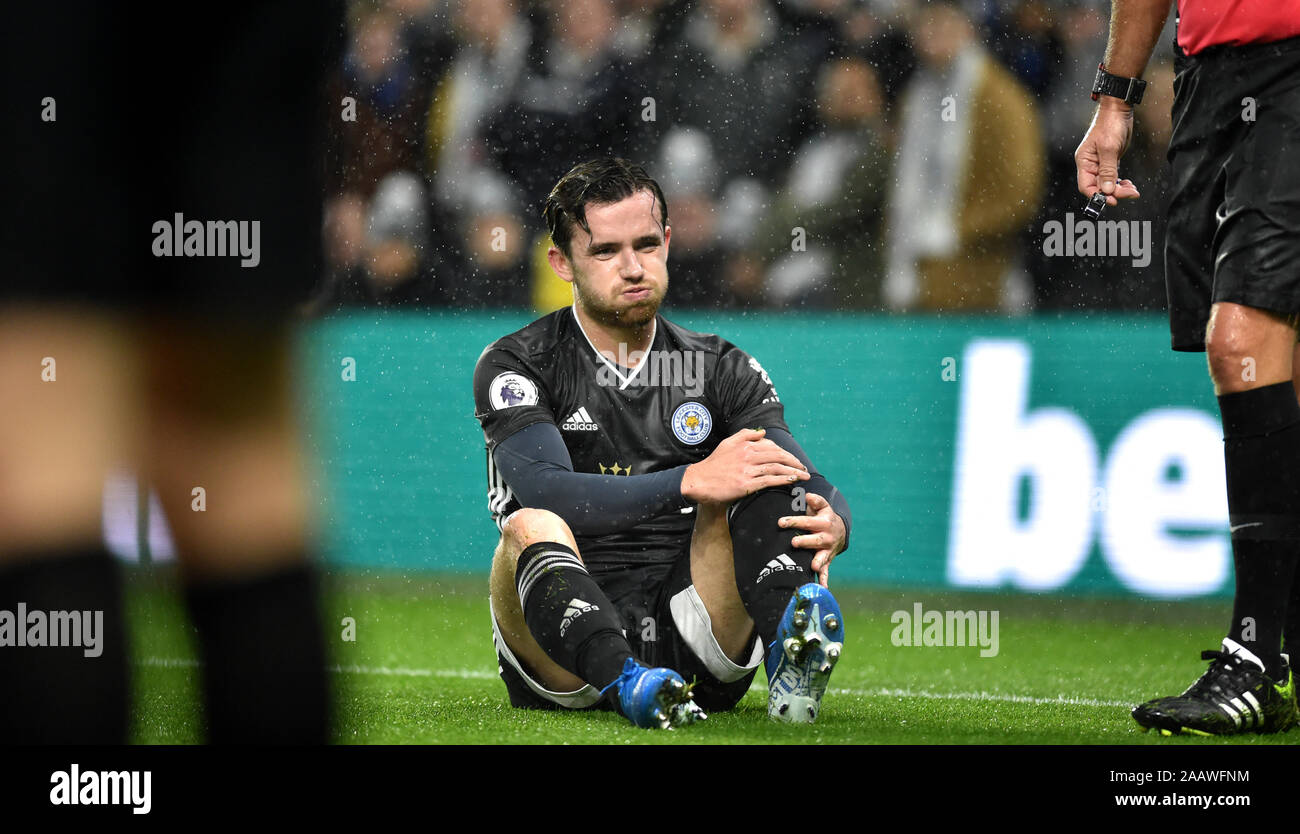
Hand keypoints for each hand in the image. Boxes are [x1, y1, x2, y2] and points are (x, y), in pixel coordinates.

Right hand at [681, 428, 808, 503]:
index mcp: (745, 445)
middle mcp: (747, 455)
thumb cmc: (713, 464)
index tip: (793, 460)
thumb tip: (762, 432)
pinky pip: (770, 480)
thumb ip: (745, 435)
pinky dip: (784, 480)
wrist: (698, 480)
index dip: (785, 453)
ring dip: (794, 471)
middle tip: (803, 468)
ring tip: (804, 476)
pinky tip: (793, 481)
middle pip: (778, 455)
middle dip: (794, 462)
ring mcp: (747, 470)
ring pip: (776, 467)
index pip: (771, 446)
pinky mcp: (746, 484)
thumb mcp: (727, 443)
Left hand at [779, 492, 845, 587]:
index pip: (808, 521)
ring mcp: (828, 549)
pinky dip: (824, 579)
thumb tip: (807, 495)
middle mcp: (827, 536)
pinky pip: (826, 570)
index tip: (780, 522)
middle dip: (805, 541)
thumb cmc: (822, 517)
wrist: (839, 531)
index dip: (795, 521)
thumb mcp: (821, 507)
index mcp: (824, 522)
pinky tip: (822, 588)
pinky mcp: (827, 560)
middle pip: (816, 539)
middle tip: (793, 542)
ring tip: (813, 565)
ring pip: (822, 556)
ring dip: (818, 561)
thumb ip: (815, 501)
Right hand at [1074, 100, 1140, 205]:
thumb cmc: (1110, 124)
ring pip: (1107, 183)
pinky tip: (1129, 184)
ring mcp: (1100, 163)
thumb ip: (1107, 171)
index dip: (1098, 195)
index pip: (1086, 186)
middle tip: (1129, 193)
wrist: (1118, 109)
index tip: (1112, 200)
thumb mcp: (1109, 148)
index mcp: (1084, 162)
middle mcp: (1090, 164)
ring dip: (1119, 189)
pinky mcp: (1110, 160)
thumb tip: (1106, 190)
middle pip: (1098, 187)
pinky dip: (1121, 182)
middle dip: (1113, 192)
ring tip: (1132, 190)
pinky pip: (1113, 177)